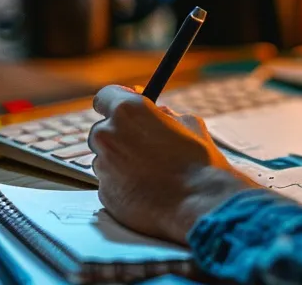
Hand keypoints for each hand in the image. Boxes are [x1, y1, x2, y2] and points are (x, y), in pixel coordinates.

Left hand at [88, 86, 259, 242]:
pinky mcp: (104, 193)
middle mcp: (108, 135)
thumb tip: (160, 113)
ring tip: (151, 173)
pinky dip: (123, 185)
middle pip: (102, 130)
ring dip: (121, 162)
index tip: (126, 109)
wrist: (199, 205)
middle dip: (119, 136)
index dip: (117, 103)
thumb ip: (167, 115)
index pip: (105, 97)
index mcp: (128, 110)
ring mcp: (103, 166)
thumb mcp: (191, 125)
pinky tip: (147, 190)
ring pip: (105, 159)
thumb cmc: (199, 164)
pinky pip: (110, 183)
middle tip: (143, 145)